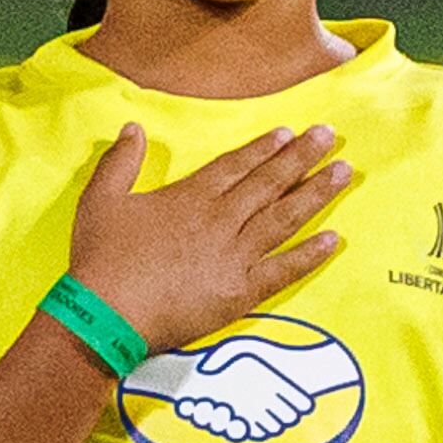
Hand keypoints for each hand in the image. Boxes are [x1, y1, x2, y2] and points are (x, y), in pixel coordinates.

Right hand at [60, 123, 355, 354]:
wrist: (108, 315)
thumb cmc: (101, 258)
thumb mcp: (100, 199)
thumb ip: (120, 161)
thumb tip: (133, 127)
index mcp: (190, 197)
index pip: (235, 165)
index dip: (263, 149)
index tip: (288, 133)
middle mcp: (220, 220)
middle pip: (268, 183)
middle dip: (301, 158)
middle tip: (330, 137)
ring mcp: (235, 256)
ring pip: (284, 219)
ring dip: (315, 194)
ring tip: (343, 173)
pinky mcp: (242, 292)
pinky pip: (284, 269)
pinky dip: (310, 255)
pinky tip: (334, 240)